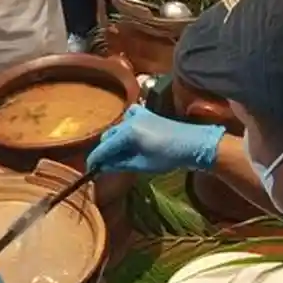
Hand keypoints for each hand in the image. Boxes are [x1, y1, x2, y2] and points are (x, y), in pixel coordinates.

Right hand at [86, 104, 225, 173]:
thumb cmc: (169, 156)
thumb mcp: (142, 164)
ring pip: (117, 128)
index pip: (104, 147)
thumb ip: (120, 164)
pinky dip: (124, 127)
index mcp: (128, 132)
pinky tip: (130, 138)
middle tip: (105, 166)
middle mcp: (129, 119)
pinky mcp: (145, 113)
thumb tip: (103, 167)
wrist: (192, 143)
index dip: (95, 159)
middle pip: (108, 136)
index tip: (90, 169)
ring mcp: (137, 113)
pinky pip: (127, 118)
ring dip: (114, 141)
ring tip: (118, 156)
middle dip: (105, 151)